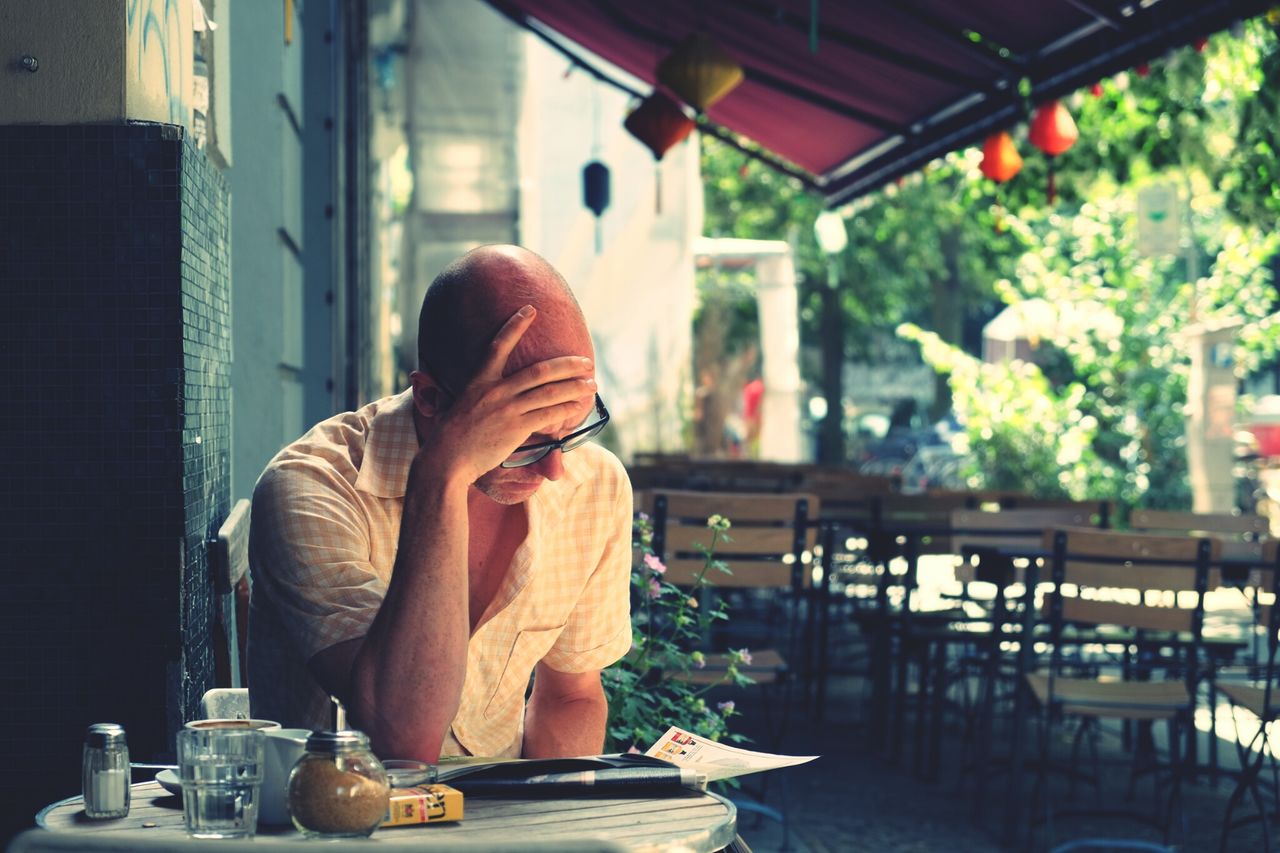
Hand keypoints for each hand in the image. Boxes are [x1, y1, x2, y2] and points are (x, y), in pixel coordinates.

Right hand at [413, 306, 594, 483]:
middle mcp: (495, 391)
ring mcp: (507, 409)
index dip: (515, 326)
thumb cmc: (448, 437)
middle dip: (567, 365)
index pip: (498, 346)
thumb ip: (471, 396)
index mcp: (478, 381)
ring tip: (591, 385)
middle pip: (540, 371)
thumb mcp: (455, 406)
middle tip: (586, 362)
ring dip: (574, 387)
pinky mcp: (516, 428)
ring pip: (549, 392)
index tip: (531, 310)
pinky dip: (566, 409)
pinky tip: (577, 406)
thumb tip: (470, 393)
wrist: (445, 459)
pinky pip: (548, 415)